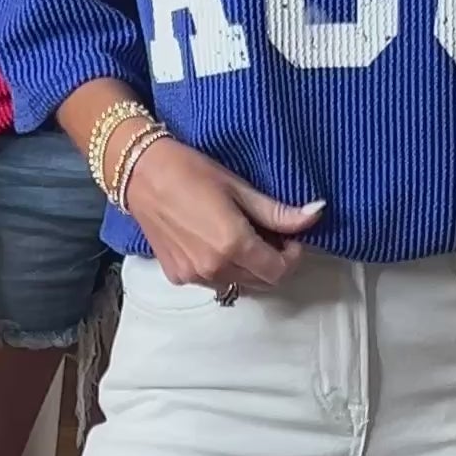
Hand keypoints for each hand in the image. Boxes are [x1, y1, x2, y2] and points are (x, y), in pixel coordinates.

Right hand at [124, 138, 324, 292]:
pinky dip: (224, 268)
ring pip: (238, 284)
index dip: (292, 257)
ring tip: (242, 237)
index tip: (290, 237)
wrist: (139, 173)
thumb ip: (277, 212)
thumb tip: (316, 215)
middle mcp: (214, 269)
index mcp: (233, 246)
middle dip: (272, 262)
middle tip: (269, 234)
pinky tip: (216, 243)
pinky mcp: (178, 276)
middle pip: (261, 282)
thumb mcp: (238, 187)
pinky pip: (213, 281)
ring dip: (249, 268)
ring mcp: (194, 276)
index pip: (279, 271)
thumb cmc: (190, 171)